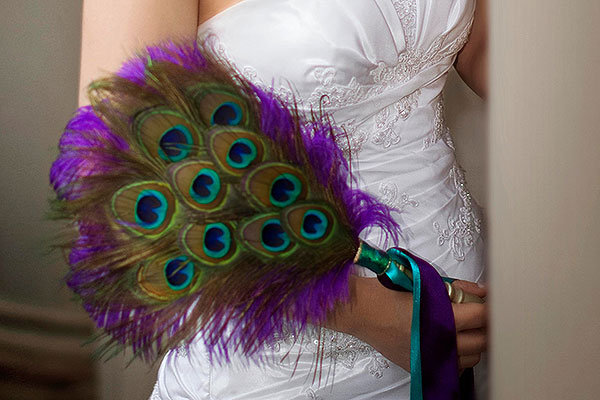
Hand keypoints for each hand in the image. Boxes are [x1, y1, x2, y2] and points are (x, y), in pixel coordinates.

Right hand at [326, 277, 487, 371]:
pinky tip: (453, 341)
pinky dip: (459, 355)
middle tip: (482, 311)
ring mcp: (432, 358)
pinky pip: (454, 366)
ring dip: (475, 341)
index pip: (481, 316)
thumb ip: (455, 288)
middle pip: (482, 340)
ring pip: (472, 356)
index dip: (489, 304)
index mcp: (442, 320)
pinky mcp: (423, 365)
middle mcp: (440, 343)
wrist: (361, 310)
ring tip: (468, 327)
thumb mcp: (425, 283)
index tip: (491, 298)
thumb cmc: (387, 293)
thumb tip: (477, 292)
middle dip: (486, 324)